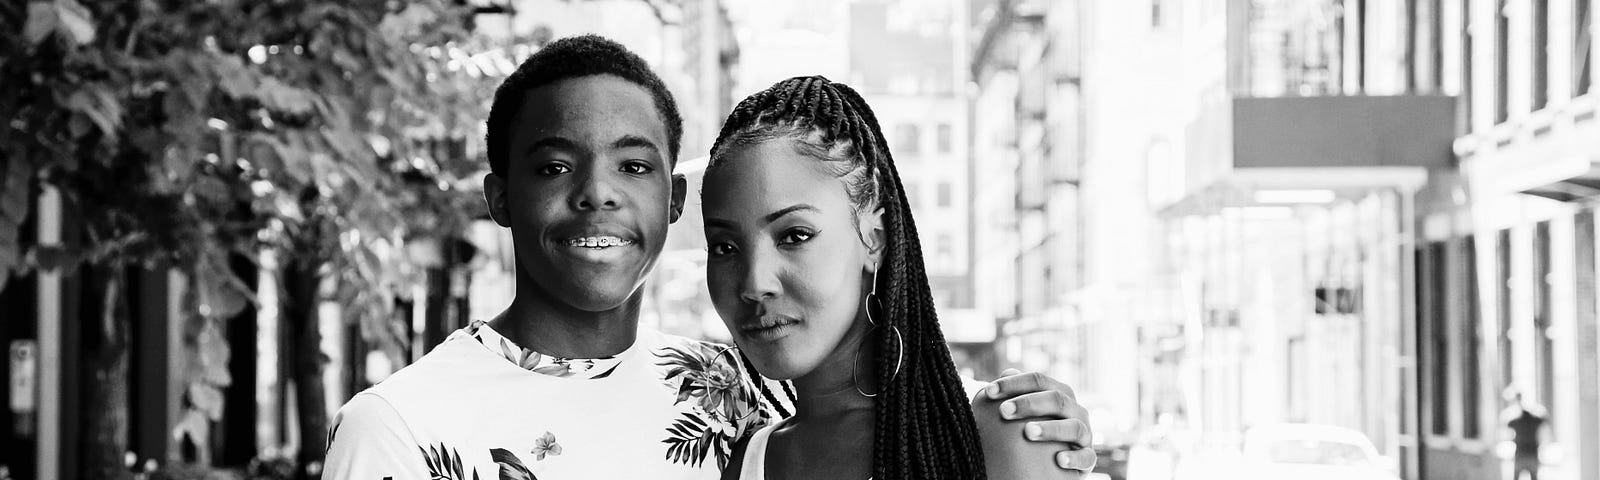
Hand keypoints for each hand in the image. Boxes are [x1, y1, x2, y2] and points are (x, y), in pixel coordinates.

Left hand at [979, 368, 1095, 473]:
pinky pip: (1086, 457)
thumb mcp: (1030, 410)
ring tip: (1028, 432)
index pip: (1039, 380)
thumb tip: (1006, 372)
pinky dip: (1074, 458)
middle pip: (1057, 399)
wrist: (1062, 457)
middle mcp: (1075, 410)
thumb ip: (1018, 393)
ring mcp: (1085, 434)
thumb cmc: (1039, 428)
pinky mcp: (1089, 458)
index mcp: (1060, 394)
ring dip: (1051, 428)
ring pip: (1073, 427)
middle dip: (1029, 403)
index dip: (1014, 383)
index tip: (989, 391)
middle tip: (1004, 411)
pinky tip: (1058, 460)